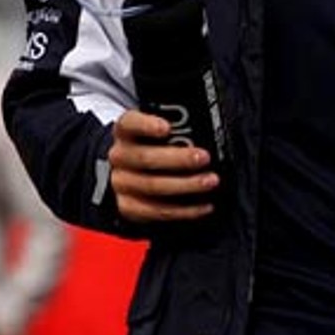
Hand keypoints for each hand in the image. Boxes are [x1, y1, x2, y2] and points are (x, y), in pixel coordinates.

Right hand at [108, 109, 217, 224]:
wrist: (137, 171)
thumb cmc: (161, 144)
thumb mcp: (166, 128)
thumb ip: (183, 126)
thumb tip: (214, 128)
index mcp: (127, 130)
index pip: (130, 123)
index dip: (146, 125)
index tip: (167, 128)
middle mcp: (120, 156)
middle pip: (144, 157)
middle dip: (178, 159)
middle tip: (204, 158)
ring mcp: (122, 182)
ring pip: (152, 186)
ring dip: (185, 185)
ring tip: (210, 181)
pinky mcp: (128, 206)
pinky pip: (155, 211)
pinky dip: (184, 210)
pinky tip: (204, 206)